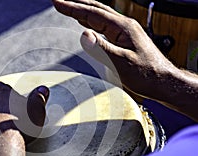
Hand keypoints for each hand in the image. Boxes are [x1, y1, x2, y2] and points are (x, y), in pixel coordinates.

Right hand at [52, 0, 175, 98]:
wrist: (163, 81)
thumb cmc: (147, 74)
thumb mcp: (121, 63)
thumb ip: (102, 48)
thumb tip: (83, 35)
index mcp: (123, 28)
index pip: (92, 13)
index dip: (73, 8)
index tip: (58, 3)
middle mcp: (124, 26)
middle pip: (96, 9)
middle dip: (76, 4)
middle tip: (59, 2)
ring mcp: (125, 32)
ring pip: (100, 16)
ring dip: (83, 10)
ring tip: (69, 8)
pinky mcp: (125, 39)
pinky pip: (104, 25)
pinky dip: (91, 21)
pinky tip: (86, 23)